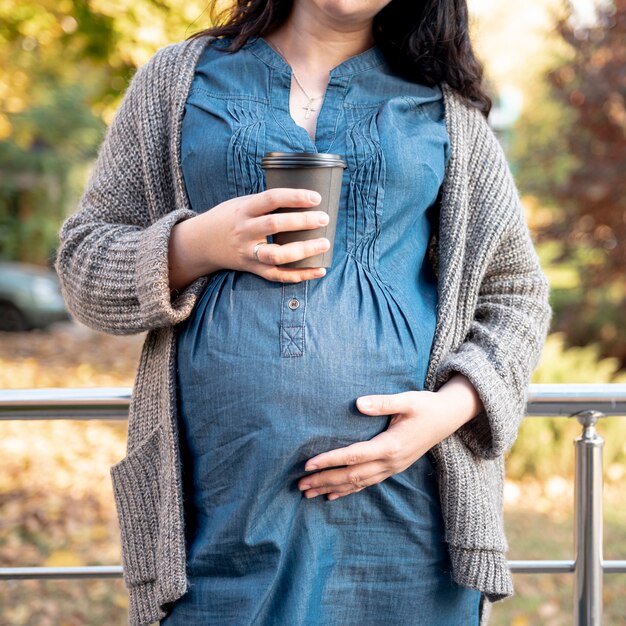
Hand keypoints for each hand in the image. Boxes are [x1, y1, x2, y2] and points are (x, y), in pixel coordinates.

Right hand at [168, 188, 330, 291]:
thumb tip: (305, 199)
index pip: (271, 199)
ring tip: (324, 244)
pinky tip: (319, 271)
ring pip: (276, 255)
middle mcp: (245, 231)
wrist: (201, 243)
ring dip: (303, 251)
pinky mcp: (252, 269)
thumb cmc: (229, 218)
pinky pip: (277, 276)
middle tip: (324, 219)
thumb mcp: (242, 203)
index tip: (316, 198)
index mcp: (244, 209)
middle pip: (274, 226)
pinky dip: (300, 275)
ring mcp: (248, 253)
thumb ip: (267, 203)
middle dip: (302, 222)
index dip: (294, 197)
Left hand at [298, 375, 483, 500]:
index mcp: (391, 445)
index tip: (308, 464)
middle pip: (351, 475)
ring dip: (332, 488)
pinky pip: (367, 484)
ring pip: (357, 483)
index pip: (353, 456)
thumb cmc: (425, 406)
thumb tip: (358, 403)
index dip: (330, 461)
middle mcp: (390, 462)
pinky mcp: (393, 468)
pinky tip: (332, 495)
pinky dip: (348, 491)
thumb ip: (382, 402)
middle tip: (300, 485)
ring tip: (308, 493)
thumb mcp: (407, 400)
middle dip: (324, 480)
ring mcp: (392, 468)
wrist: (448, 418)